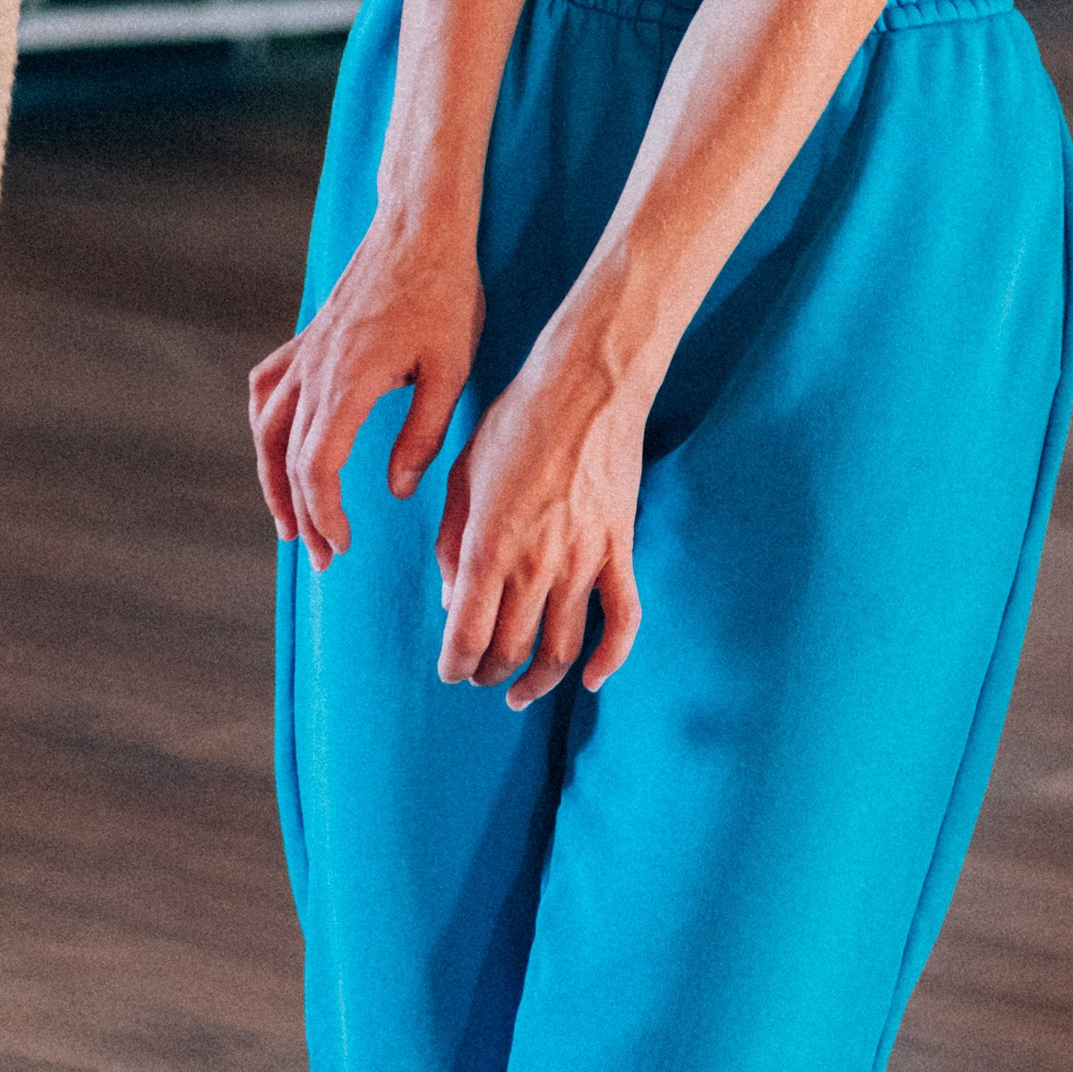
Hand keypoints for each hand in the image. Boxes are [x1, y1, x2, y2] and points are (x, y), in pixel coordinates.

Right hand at [250, 201, 484, 568]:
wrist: (421, 226)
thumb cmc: (445, 294)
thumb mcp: (450, 371)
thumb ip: (423, 436)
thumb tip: (397, 490)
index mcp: (348, 383)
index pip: (315, 467)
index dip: (322, 514)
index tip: (340, 545)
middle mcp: (314, 370)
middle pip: (288, 458)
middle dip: (301, 514)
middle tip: (321, 557)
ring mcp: (306, 351)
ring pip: (268, 427)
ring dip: (272, 477)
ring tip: (287, 519)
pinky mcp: (310, 337)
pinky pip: (268, 386)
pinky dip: (264, 422)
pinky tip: (272, 442)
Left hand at [435, 325, 645, 708]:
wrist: (587, 382)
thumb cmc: (516, 421)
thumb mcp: (463, 476)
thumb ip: (451, 543)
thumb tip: (452, 600)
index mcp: (490, 543)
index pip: (467, 635)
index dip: (454, 666)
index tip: (449, 672)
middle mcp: (537, 562)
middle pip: (512, 650)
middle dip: (489, 673)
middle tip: (480, 675)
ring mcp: (585, 559)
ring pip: (562, 647)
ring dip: (538, 680)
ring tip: (521, 689)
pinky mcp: (620, 549)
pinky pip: (623, 619)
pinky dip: (611, 659)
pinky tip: (593, 679)